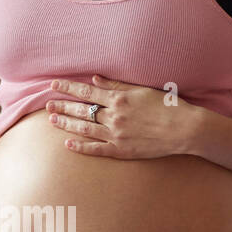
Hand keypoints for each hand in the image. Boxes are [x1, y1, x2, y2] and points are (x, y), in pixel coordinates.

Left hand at [46, 74, 186, 159]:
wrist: (184, 129)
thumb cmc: (167, 106)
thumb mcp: (142, 90)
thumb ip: (116, 85)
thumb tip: (94, 80)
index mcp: (118, 99)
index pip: (86, 92)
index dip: (68, 88)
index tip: (54, 85)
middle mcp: (114, 116)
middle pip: (81, 110)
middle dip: (62, 106)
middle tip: (47, 104)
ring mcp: (116, 135)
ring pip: (85, 128)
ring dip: (67, 124)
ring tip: (52, 120)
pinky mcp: (121, 151)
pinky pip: (96, 149)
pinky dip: (81, 147)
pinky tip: (68, 144)